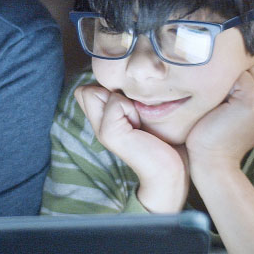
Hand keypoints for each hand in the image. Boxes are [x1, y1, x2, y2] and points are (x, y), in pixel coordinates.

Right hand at [75, 84, 187, 212]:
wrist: (168, 170)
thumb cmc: (162, 140)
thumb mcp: (139, 114)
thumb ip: (124, 101)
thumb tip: (117, 82)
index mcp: (101, 121)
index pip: (84, 91)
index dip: (106, 89)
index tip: (128, 107)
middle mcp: (96, 126)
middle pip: (84, 91)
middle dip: (111, 92)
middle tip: (131, 113)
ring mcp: (100, 131)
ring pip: (95, 92)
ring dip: (122, 100)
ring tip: (136, 120)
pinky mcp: (108, 133)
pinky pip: (114, 102)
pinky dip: (130, 109)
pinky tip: (139, 126)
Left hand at [186, 66, 253, 171]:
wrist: (212, 161)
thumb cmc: (220, 134)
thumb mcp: (246, 113)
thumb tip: (251, 61)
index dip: (251, 79)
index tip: (235, 96)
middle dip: (242, 77)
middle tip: (226, 99)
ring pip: (253, 70)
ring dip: (234, 79)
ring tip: (224, 101)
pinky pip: (242, 75)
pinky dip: (228, 83)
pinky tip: (221, 102)